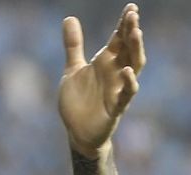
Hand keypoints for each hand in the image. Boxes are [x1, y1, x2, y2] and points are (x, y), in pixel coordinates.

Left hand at [58, 3, 145, 157]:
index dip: (124, 24)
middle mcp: (115, 73)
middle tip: (133, 15)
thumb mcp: (72, 69)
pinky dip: (128, 82)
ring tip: (135, 33)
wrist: (77, 131)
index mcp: (105, 62)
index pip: (118, 39)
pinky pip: (127, 94)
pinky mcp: (116, 107)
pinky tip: (127, 70)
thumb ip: (73, 46)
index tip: (131, 8)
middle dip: (131, 32)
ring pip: (134, 67)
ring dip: (136, 50)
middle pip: (129, 49)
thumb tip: (69, 17)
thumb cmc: (78, 100)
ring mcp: (118, 89)